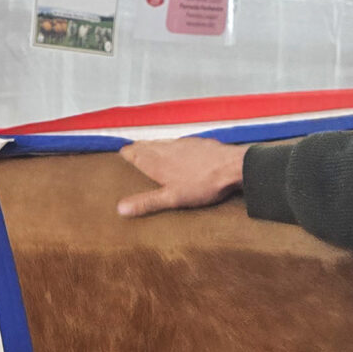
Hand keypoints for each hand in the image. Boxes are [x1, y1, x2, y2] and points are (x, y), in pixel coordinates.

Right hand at [116, 139, 247, 216]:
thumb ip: (147, 202)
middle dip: (138, 148)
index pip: (134, 153)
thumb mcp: (172, 198)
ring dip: (153, 145)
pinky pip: (178, 142)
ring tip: (148, 149)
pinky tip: (177, 149)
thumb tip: (120, 208)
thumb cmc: (203, 184)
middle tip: (131, 151)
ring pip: (162, 142)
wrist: (232, 167)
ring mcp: (183, 144)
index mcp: (157, 162)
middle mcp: (167, 149)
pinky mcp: (198, 143)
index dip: (126, 153)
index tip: (120, 154)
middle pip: (146, 145)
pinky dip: (171, 145)